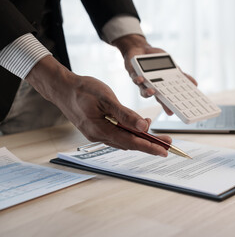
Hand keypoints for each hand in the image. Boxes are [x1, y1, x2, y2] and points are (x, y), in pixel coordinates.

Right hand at [26, 55, 171, 156]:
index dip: (149, 147)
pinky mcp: (97, 129)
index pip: (130, 141)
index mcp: (100, 129)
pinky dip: (130, 133)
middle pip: (129, 143)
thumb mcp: (106, 98)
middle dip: (149, 145)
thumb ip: (125, 114)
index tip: (164, 151)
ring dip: (140, 140)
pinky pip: (117, 135)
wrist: (62, 88)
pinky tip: (138, 127)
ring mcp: (97, 133)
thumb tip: (144, 126)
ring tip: (157, 137)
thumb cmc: (83, 90)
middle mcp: (98, 135)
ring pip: (123, 140)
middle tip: (167, 145)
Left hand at [113, 34, 197, 114]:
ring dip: (148, 93)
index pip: (167, 98)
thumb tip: (195, 84)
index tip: (179, 113)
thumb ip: (182, 76)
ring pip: (144, 91)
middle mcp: (152, 87)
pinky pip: (135, 79)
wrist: (141, 49)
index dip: (172, 106)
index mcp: (162, 87)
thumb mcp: (172, 67)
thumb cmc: (156, 60)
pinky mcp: (133, 75)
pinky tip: (140, 78)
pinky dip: (137, 79)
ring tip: (152, 92)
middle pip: (158, 98)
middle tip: (169, 110)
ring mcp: (142, 82)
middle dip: (163, 105)